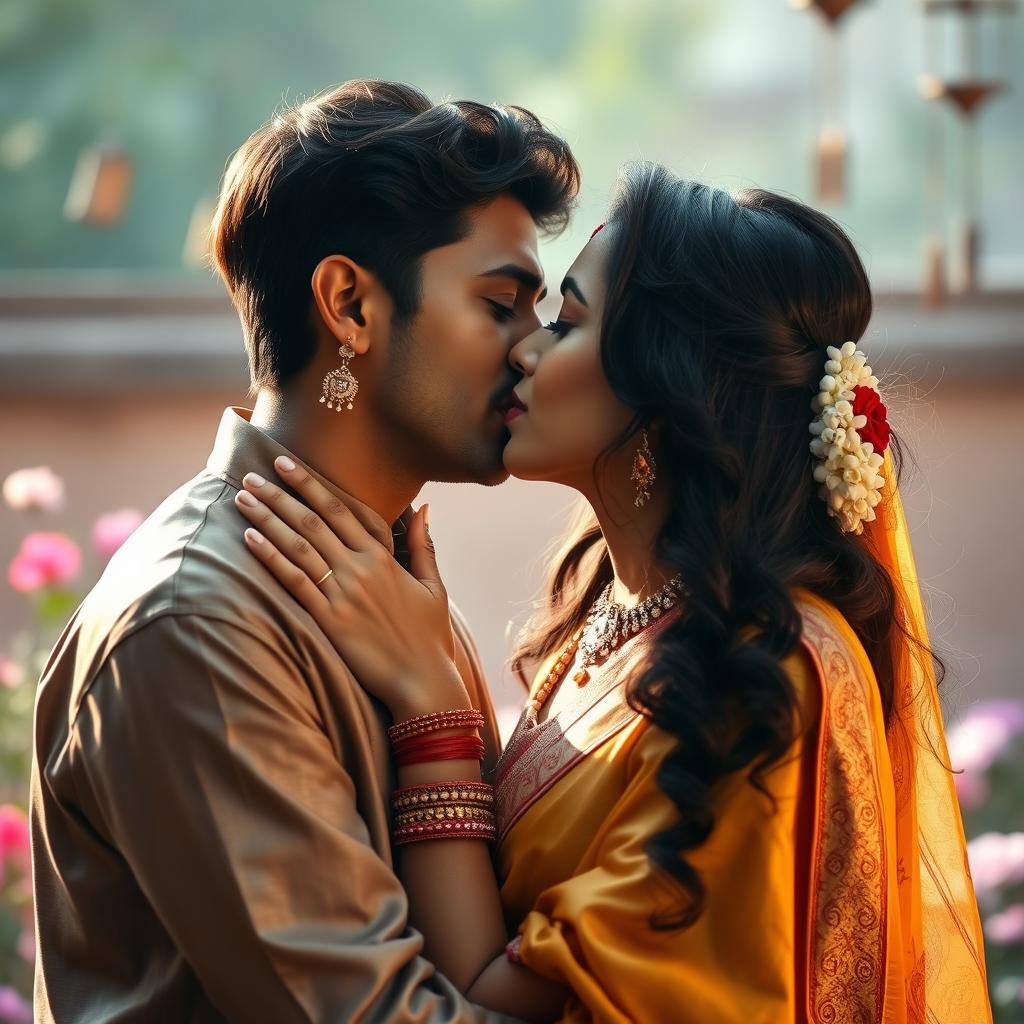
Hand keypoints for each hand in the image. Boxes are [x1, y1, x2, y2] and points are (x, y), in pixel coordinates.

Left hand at [233, 456, 467, 719]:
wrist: (423, 681)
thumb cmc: (429, 636)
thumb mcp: (433, 586)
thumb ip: (422, 545)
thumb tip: (424, 508)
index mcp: (382, 557)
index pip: (339, 509)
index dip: (309, 484)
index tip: (284, 464)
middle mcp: (359, 569)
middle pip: (311, 521)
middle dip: (278, 495)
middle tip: (250, 475)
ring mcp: (343, 594)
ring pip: (298, 546)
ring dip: (267, 519)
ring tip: (243, 499)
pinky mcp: (330, 621)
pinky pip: (295, 582)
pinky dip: (271, 558)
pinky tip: (249, 540)